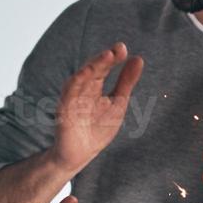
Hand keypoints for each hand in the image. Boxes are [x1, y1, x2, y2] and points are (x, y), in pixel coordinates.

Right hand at [51, 43, 144, 173]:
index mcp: (94, 85)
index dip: (113, 57)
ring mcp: (72, 97)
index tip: (123, 48)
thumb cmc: (98, 128)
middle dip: (105, 58)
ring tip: (108, 55)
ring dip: (93, 65)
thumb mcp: (118, 102)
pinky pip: (70, 92)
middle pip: (93, 69)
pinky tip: (88, 72)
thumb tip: (138, 58)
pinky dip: (78, 81)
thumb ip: (126, 81)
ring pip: (82, 77)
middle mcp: (82, 88)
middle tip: (119, 48)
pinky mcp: (64, 109)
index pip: (103, 67)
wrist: (81, 154)